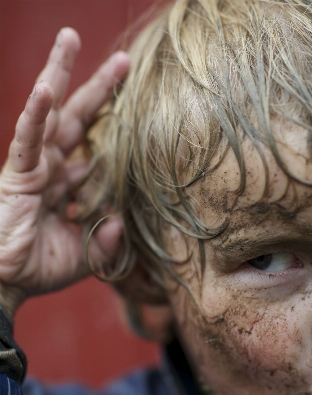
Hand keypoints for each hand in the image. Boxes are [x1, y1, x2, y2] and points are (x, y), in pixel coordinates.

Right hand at [0, 28, 129, 317]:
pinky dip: (34, 115)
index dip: (114, 129)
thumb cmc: (40, 268)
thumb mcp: (85, 256)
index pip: (95, 147)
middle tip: (122, 60)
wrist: (7, 283)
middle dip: (98, 89)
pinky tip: (43, 89)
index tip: (142, 106)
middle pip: (77, 118)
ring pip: (48, 113)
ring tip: (70, 38)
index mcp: (68, 183)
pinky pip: (26, 139)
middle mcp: (51, 168)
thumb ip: (106, 240)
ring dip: (58, 75)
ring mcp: (33, 167)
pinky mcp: (17, 174)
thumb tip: (121, 223)